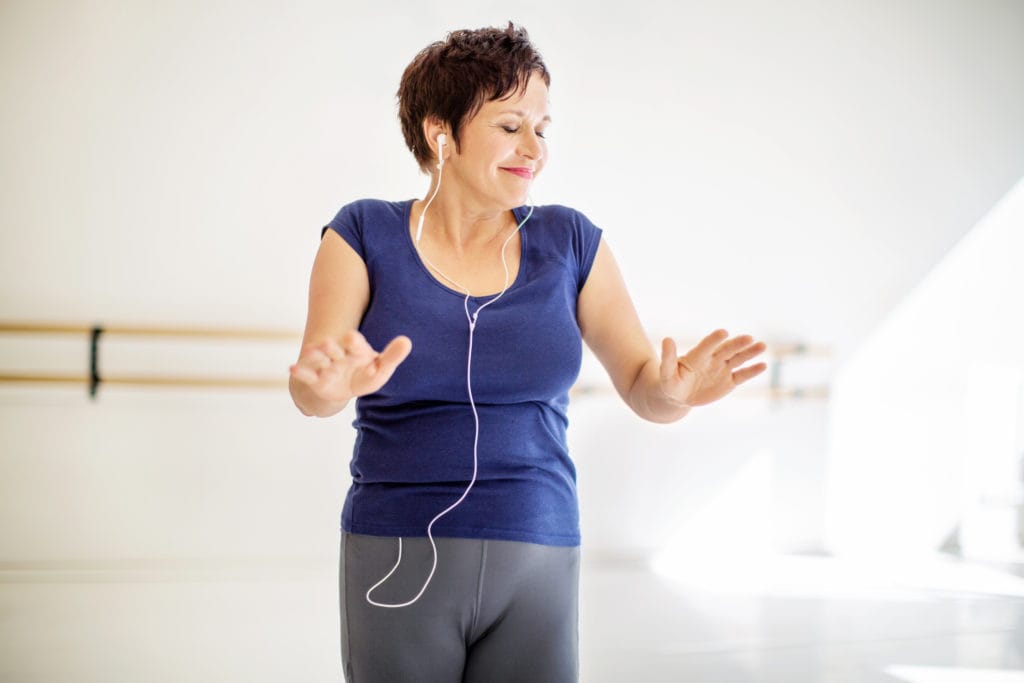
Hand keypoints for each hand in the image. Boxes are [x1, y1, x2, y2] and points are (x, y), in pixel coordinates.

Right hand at [289, 331, 411, 403]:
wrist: (345, 386)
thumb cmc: (367, 374)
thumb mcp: (382, 368)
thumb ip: (393, 356)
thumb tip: (407, 341)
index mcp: (356, 350)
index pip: (355, 344)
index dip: (353, 341)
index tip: (351, 338)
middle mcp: (339, 355)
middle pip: (335, 350)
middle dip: (331, 347)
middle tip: (328, 343)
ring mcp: (326, 366)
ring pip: (320, 360)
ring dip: (315, 356)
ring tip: (310, 351)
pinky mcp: (316, 380)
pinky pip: (308, 375)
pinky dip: (300, 372)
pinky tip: (291, 368)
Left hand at [659, 329, 766, 406]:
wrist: (679, 396)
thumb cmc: (671, 382)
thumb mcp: (667, 372)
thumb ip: (668, 357)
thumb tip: (667, 339)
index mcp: (698, 355)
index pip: (708, 345)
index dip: (714, 339)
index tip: (723, 332)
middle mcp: (713, 359)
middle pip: (727, 349)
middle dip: (738, 344)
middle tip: (749, 338)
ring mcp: (723, 369)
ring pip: (738, 359)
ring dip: (750, 352)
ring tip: (762, 346)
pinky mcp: (729, 381)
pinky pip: (742, 375)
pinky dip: (752, 371)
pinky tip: (763, 365)